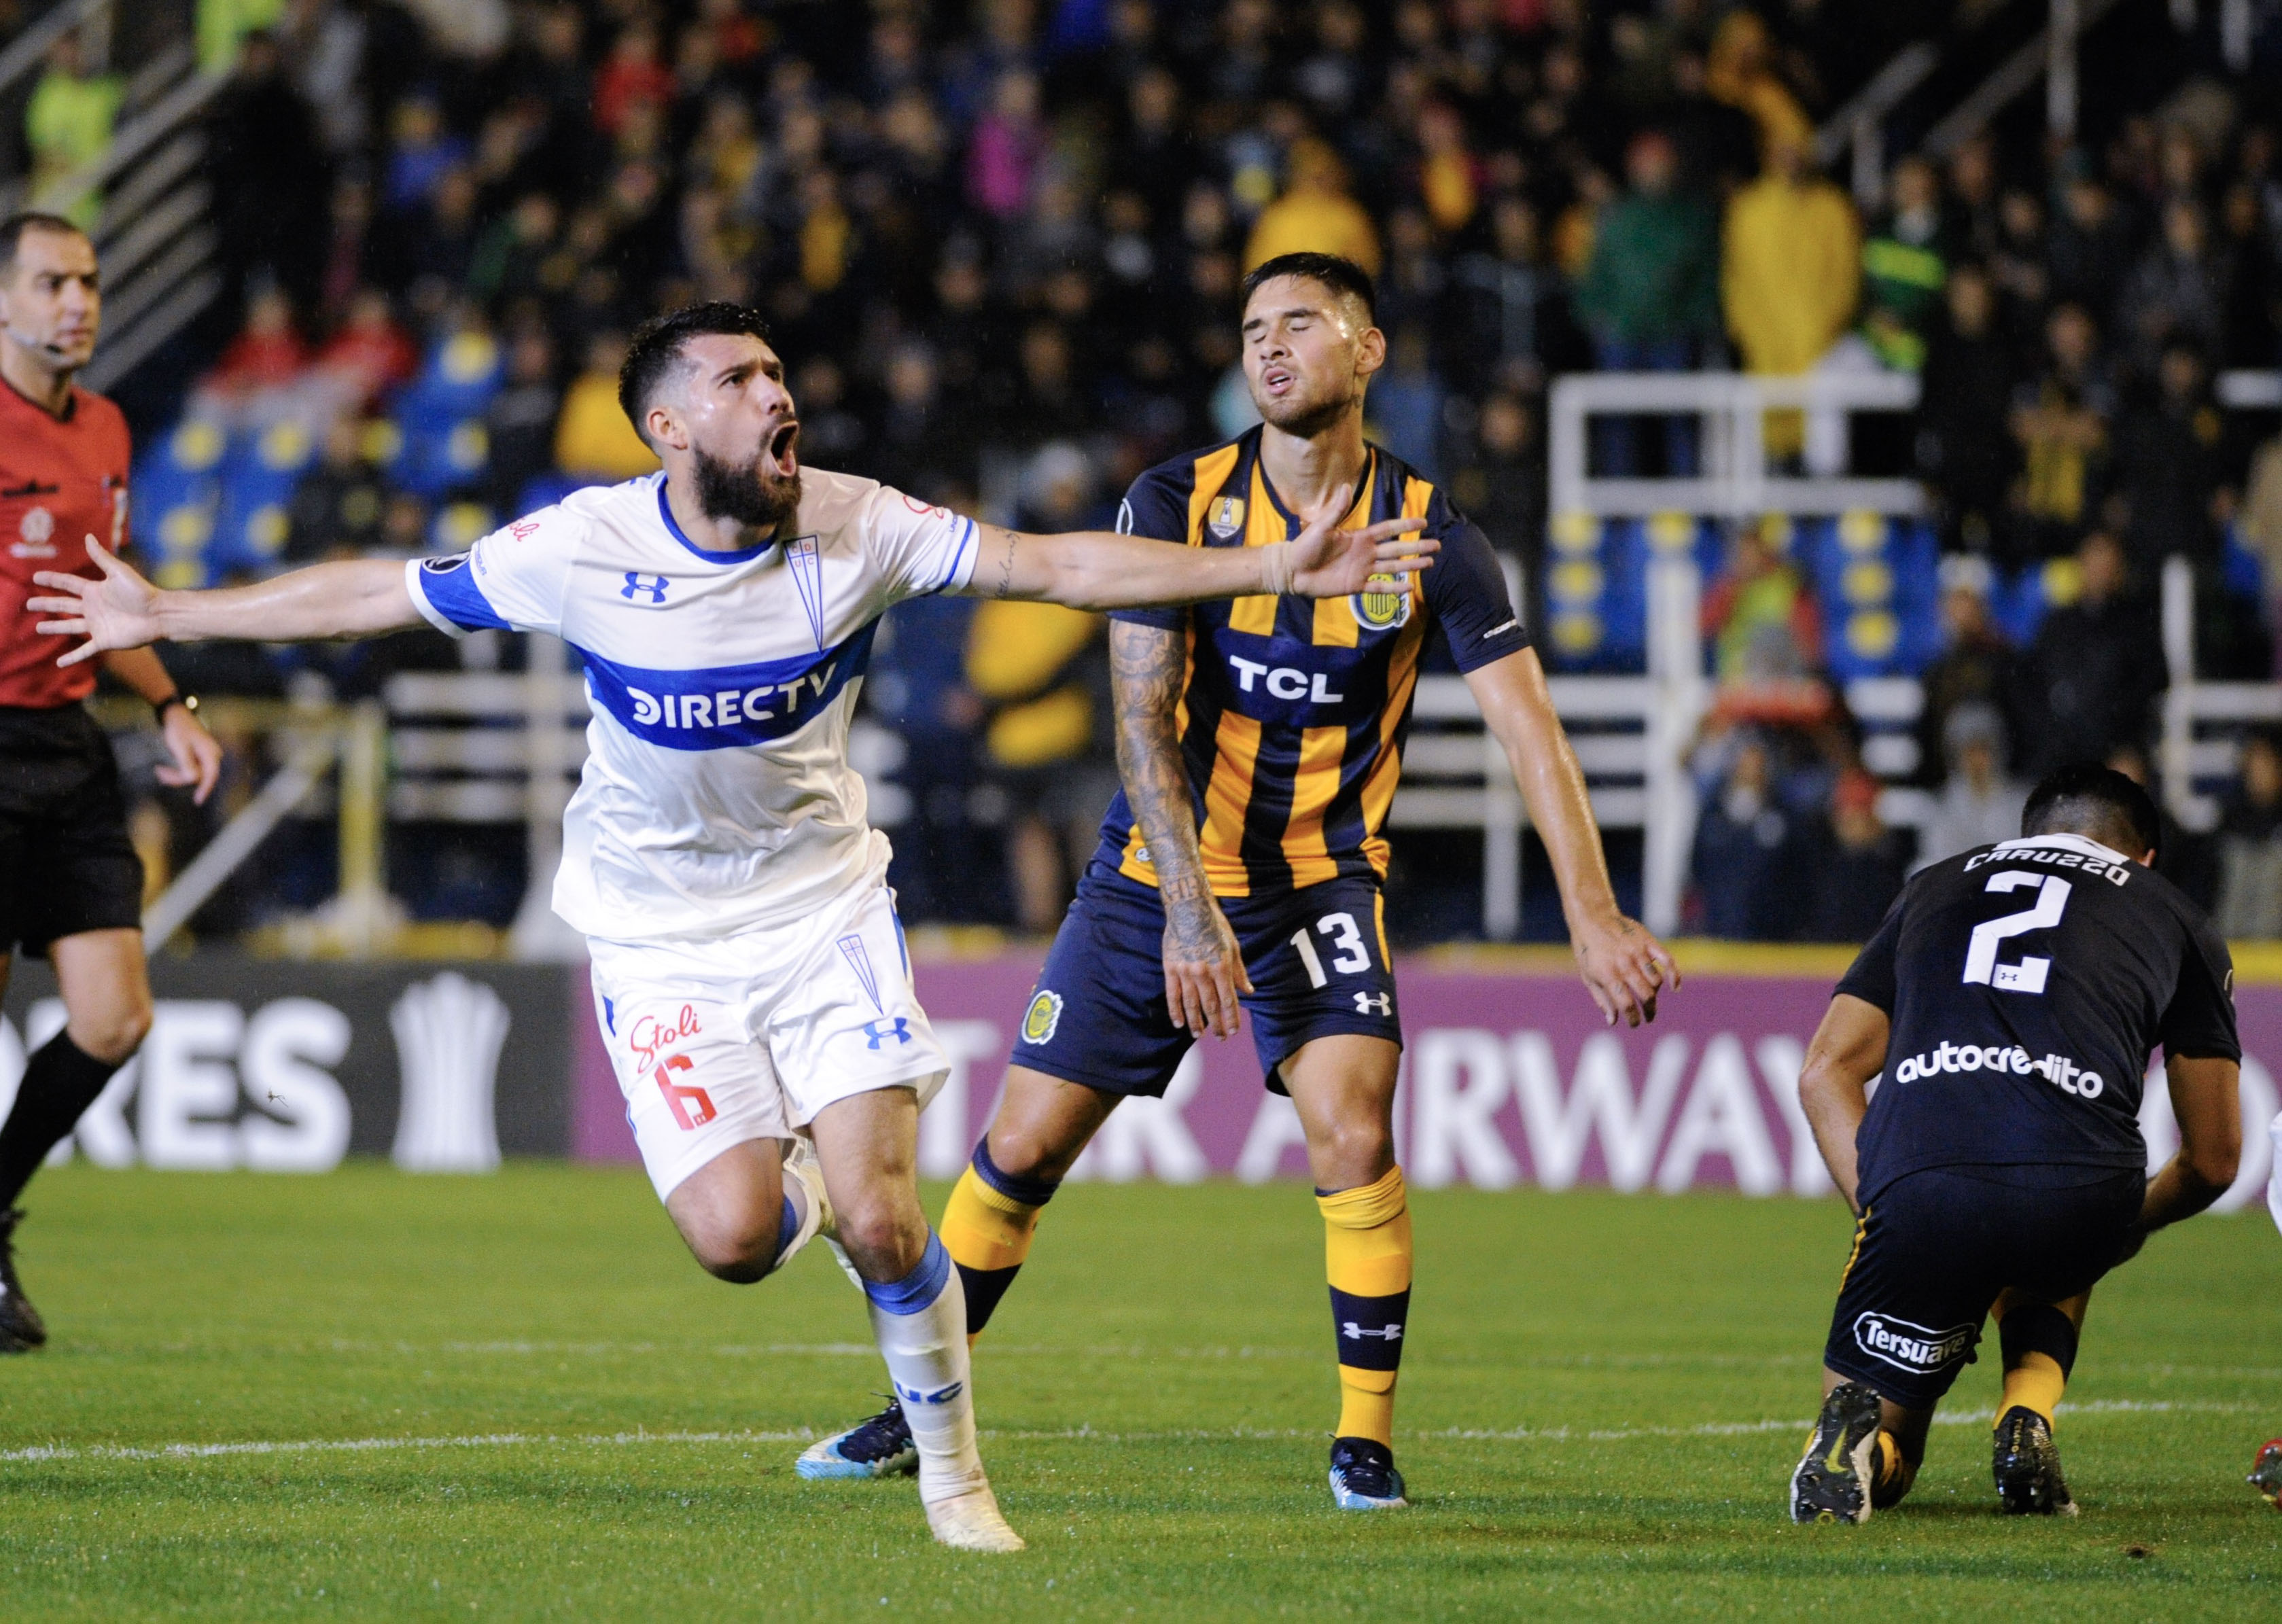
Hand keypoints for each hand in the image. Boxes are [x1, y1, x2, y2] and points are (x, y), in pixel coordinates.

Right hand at [29, 537, 163, 666]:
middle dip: (46, 604)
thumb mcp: (118, 572)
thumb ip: (101, 557)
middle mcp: (93, 608)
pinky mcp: (104, 641)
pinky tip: (59, 663)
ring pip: (69, 627)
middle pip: (63, 606)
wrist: (159, 614)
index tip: (36, 577)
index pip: (68, 584)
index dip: (52, 580)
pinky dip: (72, 657)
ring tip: (38, 628)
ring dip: (54, 628)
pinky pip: (84, 651)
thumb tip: (87, 536)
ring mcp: (97, 625)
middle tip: (28, 604)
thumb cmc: (142, 592)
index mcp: (94, 590)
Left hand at [156, 701, 222, 805]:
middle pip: (198, 776)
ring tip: (158, 771)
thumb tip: (193, 780)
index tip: (197, 801)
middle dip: (178, 778)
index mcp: (210, 753)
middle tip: (159, 774)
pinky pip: (189, 770)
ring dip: (175, 776)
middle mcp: (211, 756)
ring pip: (192, 774)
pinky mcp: (198, 758)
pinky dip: (176, 771)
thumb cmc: (178, 728)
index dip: (204, 789)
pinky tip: (163, 770)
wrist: (176, 715)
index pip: (210, 776)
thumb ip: (187, 763)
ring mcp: (205, 757)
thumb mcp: (180, 746)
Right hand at [1162, 891, 1249, 1038]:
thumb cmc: (1215, 926)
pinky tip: (1179, 1023)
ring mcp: (1185, 971)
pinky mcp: (1170, 968)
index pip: (1228, 1000)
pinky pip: (1173, 995)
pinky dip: (1175, 1011)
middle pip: (1211, 1006)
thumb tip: (1249, 992)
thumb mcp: (1233, 946)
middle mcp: (1204, 972)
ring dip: (1195, 1022)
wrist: (1189, 908)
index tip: (1234, 1031)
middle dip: (1216, 1024)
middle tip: (1220, 1038)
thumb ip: (1239, 972)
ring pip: (1191, 1004)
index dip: (1232, 1018)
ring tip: (1199, 1035)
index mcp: (1222, 966)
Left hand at [1285, 483, 1435, 598]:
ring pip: (1393, 567)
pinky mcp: (1356, 586)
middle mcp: (1365, 553)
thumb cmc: (1304, 547)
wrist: (1292, 571)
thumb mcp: (1321, 526)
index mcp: (1359, 537)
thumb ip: (1336, 510)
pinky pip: (1378, 587)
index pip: (1388, 529)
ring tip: (1429, 563)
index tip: (1423, 522)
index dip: (1405, 525)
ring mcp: (1362, 570)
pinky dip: (1393, 588)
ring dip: (1411, 565)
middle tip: (1436, 545)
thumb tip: (1346, 486)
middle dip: (1417, 546)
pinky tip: (1409, 588)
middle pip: (1397, 548)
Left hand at [1571, 910, 1679, 1027]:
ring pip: (1655, 980)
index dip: (1633, 1018)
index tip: (1635, 1023)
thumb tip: (1613, 1021)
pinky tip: (1674, 987)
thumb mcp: (1588, 976)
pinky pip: (1667, 960)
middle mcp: (1624, 964)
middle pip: (1645, 995)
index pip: (1626, 1004)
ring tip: (1649, 997)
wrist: (1592, 917)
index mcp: (1607, 974)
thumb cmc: (1587, 950)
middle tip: (1648, 1017)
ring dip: (1654, 993)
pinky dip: (1674, 975)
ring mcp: (1637, 952)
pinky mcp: (1648, 942)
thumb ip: (1602, 999)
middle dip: (1649, 1011)